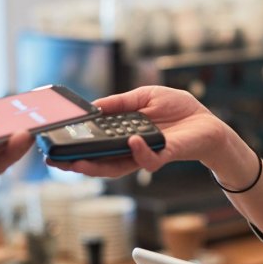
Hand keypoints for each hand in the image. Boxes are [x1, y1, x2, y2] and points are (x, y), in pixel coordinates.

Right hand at [47, 85, 238, 177]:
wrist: (208, 122)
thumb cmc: (179, 109)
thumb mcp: (145, 96)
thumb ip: (120, 102)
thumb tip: (94, 106)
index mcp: (124, 134)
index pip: (95, 143)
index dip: (75, 145)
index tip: (54, 143)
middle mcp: (131, 149)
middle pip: (98, 161)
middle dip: (76, 163)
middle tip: (55, 162)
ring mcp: (146, 155)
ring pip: (117, 167)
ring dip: (97, 165)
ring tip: (78, 162)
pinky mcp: (165, 156)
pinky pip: (148, 159)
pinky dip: (139, 151)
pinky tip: (131, 140)